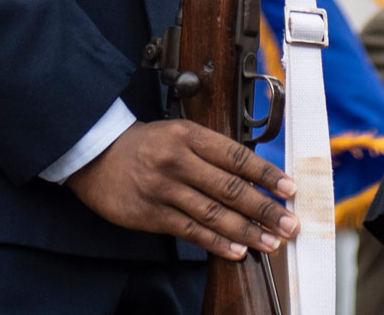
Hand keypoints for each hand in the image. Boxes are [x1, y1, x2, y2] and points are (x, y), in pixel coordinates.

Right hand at [65, 119, 299, 259]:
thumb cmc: (143, 145)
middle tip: (289, 222)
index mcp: (188, 135)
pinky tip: (237, 250)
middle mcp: (177, 160)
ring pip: (213, 213)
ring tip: (271, 241)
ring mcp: (163, 189)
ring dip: (247, 231)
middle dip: (264, 208)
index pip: (236, 156)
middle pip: (230, 188)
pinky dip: (216, 243)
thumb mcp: (177, 133)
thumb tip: (254, 176)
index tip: (288, 188)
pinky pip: (190, 231)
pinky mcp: (151, 214)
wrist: (94, 155)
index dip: (266, 173)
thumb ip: (210, 151)